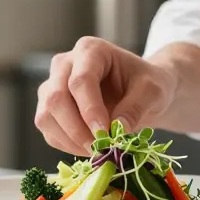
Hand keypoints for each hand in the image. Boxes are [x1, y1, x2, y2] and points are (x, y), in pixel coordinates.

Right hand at [34, 37, 177, 155]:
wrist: (140, 91)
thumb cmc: (146, 84)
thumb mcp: (152, 91)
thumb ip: (136, 108)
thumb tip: (117, 131)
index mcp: (91, 50)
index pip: (81, 80)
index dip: (90, 110)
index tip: (106, 134)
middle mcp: (65, 64)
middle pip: (56, 98)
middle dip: (77, 129)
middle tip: (101, 148)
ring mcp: (52, 85)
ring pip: (46, 116)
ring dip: (70, 140)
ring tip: (97, 150)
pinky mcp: (49, 108)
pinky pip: (48, 131)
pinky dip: (66, 145)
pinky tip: (89, 148)